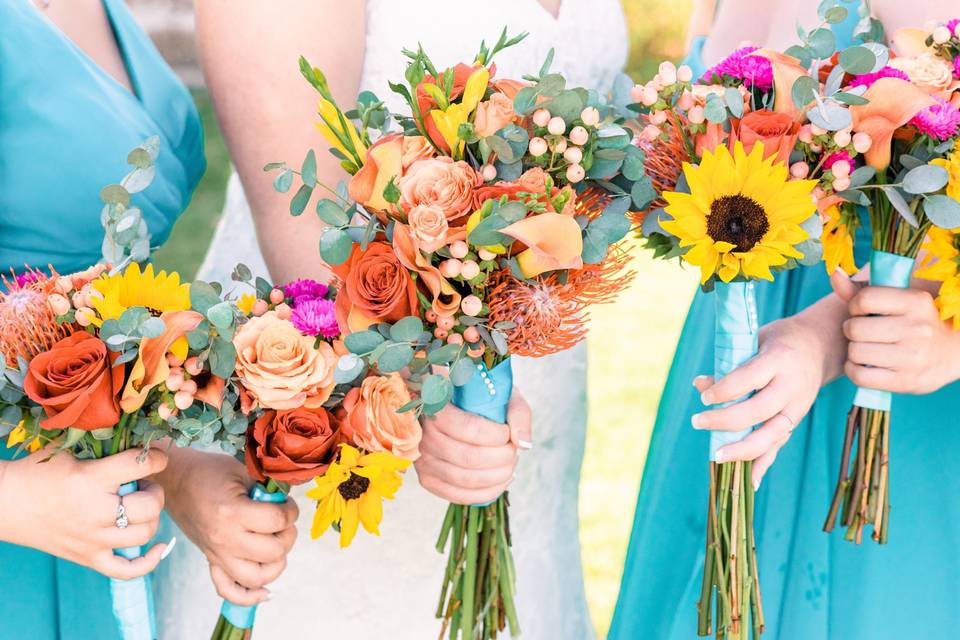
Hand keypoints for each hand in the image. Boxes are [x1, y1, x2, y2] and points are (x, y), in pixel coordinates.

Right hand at [0, 447, 170, 578]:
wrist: (3, 503)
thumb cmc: (36, 472)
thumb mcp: (66, 449)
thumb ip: (101, 443)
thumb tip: (136, 436)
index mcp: (91, 479)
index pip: (141, 466)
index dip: (157, 459)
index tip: (157, 457)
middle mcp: (94, 512)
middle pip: (149, 507)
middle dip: (156, 491)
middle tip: (145, 484)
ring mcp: (92, 539)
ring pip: (144, 534)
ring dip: (152, 517)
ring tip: (139, 505)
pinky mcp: (87, 557)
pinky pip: (126, 570)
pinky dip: (148, 562)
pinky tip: (158, 547)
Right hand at [159, 449, 298, 605]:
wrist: (177, 482)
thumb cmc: (210, 472)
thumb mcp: (243, 472)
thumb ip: (267, 490)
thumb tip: (288, 505)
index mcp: (232, 512)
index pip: (277, 520)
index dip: (291, 511)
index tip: (287, 504)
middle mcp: (224, 539)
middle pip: (272, 552)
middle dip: (287, 535)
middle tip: (284, 521)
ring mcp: (217, 553)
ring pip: (257, 577)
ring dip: (276, 563)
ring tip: (276, 543)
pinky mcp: (212, 560)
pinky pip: (229, 590)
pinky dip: (249, 596)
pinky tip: (265, 591)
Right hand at [415, 392, 531, 504]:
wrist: (455, 407)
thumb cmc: (480, 400)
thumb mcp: (501, 395)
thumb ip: (517, 413)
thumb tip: (523, 444)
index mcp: (437, 407)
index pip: (470, 429)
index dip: (497, 436)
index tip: (507, 433)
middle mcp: (424, 435)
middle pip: (470, 458)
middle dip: (502, 458)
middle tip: (513, 451)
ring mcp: (423, 460)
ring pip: (466, 479)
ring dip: (498, 476)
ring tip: (510, 464)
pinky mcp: (428, 480)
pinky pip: (459, 496)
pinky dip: (487, 492)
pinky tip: (502, 480)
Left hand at [691, 314, 828, 488]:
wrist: (819, 347)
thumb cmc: (776, 342)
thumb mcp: (754, 341)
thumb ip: (729, 363)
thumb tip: (700, 384)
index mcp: (779, 360)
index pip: (749, 379)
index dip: (725, 390)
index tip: (704, 396)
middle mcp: (791, 386)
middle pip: (758, 411)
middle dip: (725, 421)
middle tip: (697, 421)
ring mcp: (797, 407)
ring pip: (771, 435)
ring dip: (742, 449)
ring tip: (716, 456)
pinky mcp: (796, 421)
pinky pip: (779, 445)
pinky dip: (763, 464)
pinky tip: (750, 484)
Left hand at [839, 278, 959, 393]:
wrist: (952, 353)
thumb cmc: (915, 322)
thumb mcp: (899, 300)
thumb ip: (862, 289)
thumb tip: (835, 275)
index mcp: (916, 302)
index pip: (864, 299)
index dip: (855, 306)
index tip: (862, 312)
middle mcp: (917, 329)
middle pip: (855, 328)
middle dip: (852, 330)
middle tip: (863, 333)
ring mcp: (913, 357)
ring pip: (855, 352)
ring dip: (853, 351)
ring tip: (865, 348)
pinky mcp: (905, 381)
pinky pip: (860, 376)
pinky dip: (854, 370)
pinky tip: (862, 365)